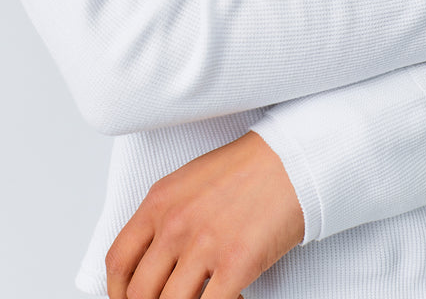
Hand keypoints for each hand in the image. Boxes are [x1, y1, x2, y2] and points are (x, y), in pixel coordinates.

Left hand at [105, 130, 304, 298]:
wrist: (288, 160)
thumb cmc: (244, 168)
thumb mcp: (188, 182)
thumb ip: (164, 218)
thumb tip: (153, 258)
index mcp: (159, 202)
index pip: (118, 261)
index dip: (117, 292)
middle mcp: (175, 224)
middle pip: (140, 292)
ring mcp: (204, 245)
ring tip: (203, 297)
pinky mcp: (235, 263)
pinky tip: (231, 298)